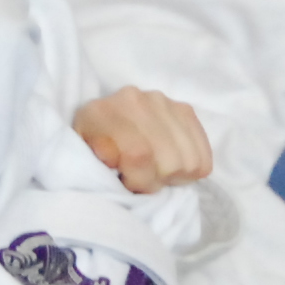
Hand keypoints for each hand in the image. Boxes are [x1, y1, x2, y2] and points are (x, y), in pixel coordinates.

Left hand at [74, 88, 213, 193]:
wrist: (105, 129)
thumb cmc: (92, 154)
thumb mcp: (82, 162)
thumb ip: (92, 163)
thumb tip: (111, 157)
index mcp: (100, 113)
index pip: (139, 154)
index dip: (140, 180)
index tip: (128, 184)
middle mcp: (133, 100)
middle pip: (169, 162)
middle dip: (157, 180)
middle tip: (141, 178)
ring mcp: (162, 101)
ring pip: (188, 161)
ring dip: (175, 176)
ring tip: (156, 171)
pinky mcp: (184, 109)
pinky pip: (202, 153)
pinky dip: (192, 169)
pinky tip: (173, 165)